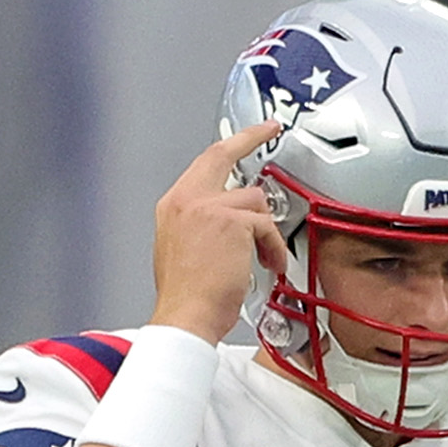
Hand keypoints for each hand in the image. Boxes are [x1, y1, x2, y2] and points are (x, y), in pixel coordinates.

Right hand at [153, 120, 290, 342]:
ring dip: (265, 231)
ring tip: (264, 258)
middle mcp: (188, 200)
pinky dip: (273, 248)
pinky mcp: (232, 221)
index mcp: (174, 207)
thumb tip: (232, 224)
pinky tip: (267, 264)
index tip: (244, 136)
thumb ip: (203, 226)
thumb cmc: (187, 298)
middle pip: (223, 154)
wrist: (186, 318)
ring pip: (254, 200)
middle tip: (269, 129)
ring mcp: (209, 207)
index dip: (227, 148)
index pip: (204, 166)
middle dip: (250, 136)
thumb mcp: (182, 251)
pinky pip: (266, 225)